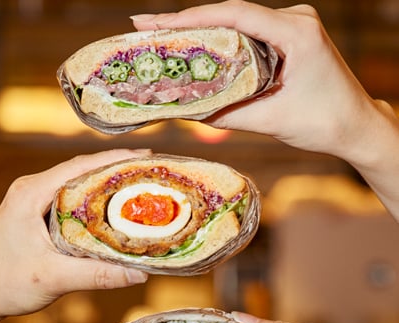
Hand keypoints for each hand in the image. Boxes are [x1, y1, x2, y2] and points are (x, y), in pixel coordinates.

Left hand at [0, 149, 149, 322]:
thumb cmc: (4, 284)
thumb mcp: (53, 278)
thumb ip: (97, 275)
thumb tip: (139, 273)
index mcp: (30, 193)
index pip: (79, 166)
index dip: (114, 159)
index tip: (144, 156)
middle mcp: (31, 189)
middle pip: (80, 169)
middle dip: (115, 168)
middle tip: (148, 171)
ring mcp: (32, 199)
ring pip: (76, 183)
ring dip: (105, 183)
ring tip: (136, 185)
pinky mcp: (36, 211)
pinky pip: (70, 197)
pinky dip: (94, 198)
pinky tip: (112, 207)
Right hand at [131, 1, 395, 161]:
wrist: (355, 126)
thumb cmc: (323, 123)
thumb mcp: (269, 120)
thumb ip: (225, 114)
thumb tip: (185, 112)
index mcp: (295, 32)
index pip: (233, 15)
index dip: (190, 17)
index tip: (154, 23)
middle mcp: (295, 20)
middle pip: (231, 14)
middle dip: (187, 22)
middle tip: (148, 29)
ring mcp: (293, 26)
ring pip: (238, 23)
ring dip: (203, 32)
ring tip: (164, 40)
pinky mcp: (290, 38)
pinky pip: (249, 34)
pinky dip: (222, 43)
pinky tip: (198, 50)